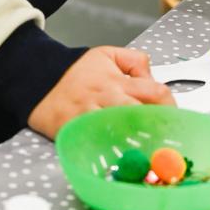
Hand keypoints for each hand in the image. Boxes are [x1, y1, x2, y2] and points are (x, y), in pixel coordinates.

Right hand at [28, 45, 174, 137]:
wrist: (38, 79)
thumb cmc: (75, 70)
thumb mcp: (107, 54)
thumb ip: (135, 61)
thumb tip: (152, 77)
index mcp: (118, 81)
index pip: (155, 92)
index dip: (169, 105)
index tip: (172, 115)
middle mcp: (107, 99)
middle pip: (143, 116)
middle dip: (158, 127)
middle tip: (166, 137)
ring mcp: (91, 117)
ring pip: (123, 132)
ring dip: (138, 141)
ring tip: (149, 149)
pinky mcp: (76, 131)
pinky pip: (99, 143)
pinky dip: (112, 149)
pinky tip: (123, 155)